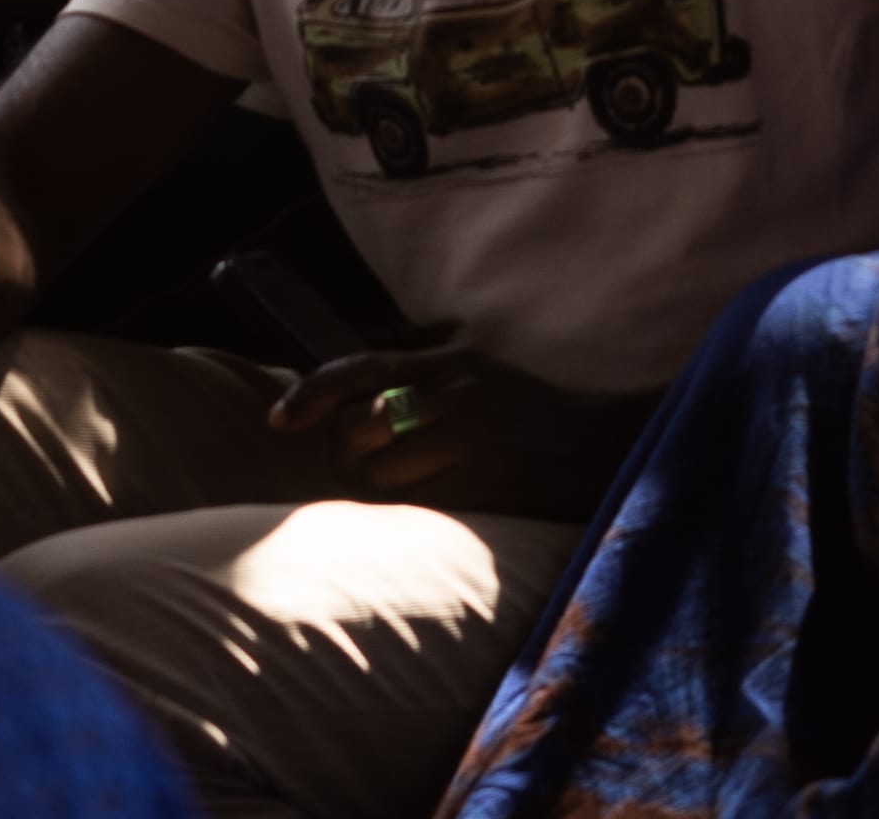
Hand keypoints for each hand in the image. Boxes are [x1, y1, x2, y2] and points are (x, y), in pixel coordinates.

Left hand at [267, 335, 632, 515]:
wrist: (599, 447)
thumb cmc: (530, 413)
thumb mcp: (476, 374)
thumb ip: (417, 379)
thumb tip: (348, 403)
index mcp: (447, 364)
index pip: (359, 369)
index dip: (309, 393)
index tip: (279, 419)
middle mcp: (452, 396)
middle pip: (357, 429)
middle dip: (345, 454)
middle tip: (358, 467)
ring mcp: (467, 443)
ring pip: (379, 476)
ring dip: (374, 490)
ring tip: (397, 490)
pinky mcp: (481, 489)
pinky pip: (414, 509)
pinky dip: (404, 515)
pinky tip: (420, 512)